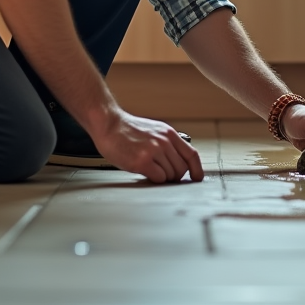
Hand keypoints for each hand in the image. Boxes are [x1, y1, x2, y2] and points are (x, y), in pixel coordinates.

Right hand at [90, 110, 204, 183]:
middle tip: (161, 174)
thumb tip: (178, 162)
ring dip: (161, 177)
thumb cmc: (127, 130)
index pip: (192, 154)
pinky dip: (153, 179)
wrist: (108, 124)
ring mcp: (154, 151)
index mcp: (169, 133)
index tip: (197, 179)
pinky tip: (144, 172)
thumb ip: (167, 143)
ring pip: (170, 176)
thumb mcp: (154, 130)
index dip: (197, 170)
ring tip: (149, 169)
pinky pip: (158, 178)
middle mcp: (164, 141)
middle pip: (182, 169)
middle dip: (173, 176)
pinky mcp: (142, 161)